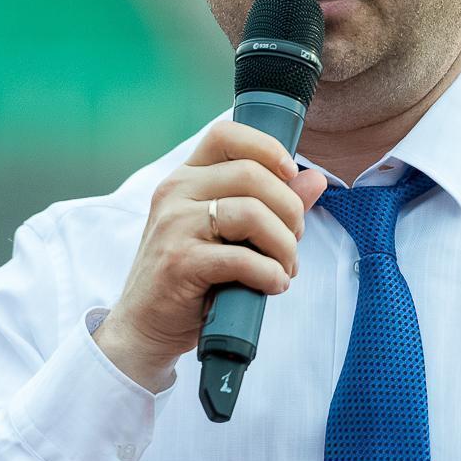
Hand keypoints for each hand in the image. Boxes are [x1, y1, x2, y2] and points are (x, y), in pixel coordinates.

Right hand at [92, 120, 327, 390]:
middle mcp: (176, 192)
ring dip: (284, 245)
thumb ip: (271, 203)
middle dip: (289, 209)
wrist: (144, 326)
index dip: (267, 147)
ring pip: (252, 213)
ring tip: (286, 268)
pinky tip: (273, 286)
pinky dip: (270, 274)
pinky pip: (242, 258)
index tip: (291, 174)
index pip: (226, 135)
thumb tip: (316, 179)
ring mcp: (175, 226)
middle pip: (251, 174)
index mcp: (187, 177)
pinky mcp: (180, 262)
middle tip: (294, 240)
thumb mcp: (229, 233)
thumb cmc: (191, 276)